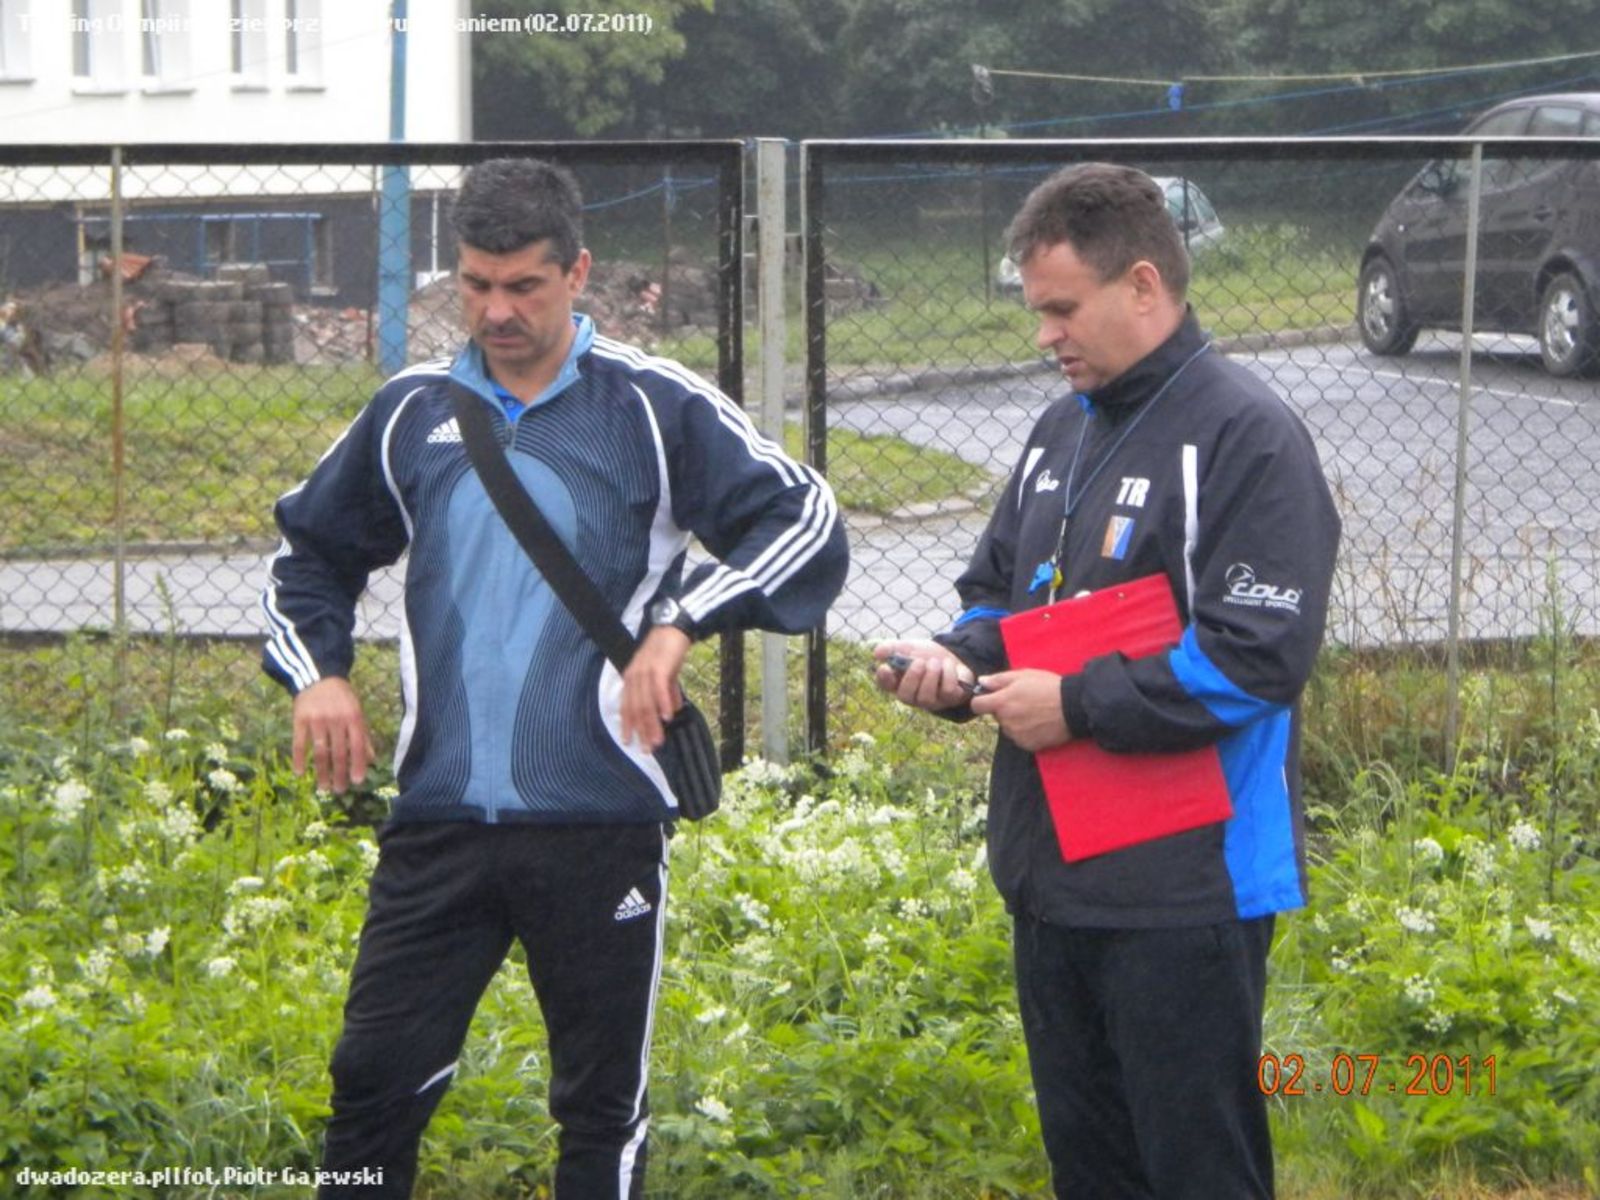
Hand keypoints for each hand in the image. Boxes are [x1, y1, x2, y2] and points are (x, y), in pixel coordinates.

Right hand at [292, 677, 376, 793]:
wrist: (318, 675)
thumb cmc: (342, 697)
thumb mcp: (357, 711)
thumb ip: (363, 734)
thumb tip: (372, 759)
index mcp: (353, 717)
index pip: (358, 745)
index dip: (358, 764)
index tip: (357, 782)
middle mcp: (336, 719)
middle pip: (338, 752)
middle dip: (340, 774)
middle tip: (339, 790)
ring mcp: (316, 720)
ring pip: (320, 751)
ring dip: (321, 772)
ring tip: (323, 787)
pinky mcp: (299, 719)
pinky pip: (299, 743)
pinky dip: (299, 759)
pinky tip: (300, 773)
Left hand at [621, 626, 692, 751]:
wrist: (674, 628)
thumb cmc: (668, 651)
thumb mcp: (665, 675)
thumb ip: (666, 693)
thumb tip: (671, 712)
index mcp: (632, 678)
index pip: (627, 706)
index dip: (628, 725)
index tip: (628, 742)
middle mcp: (634, 677)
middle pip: (636, 709)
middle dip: (641, 731)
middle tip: (646, 750)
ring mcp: (645, 672)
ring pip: (647, 704)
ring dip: (652, 724)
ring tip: (657, 741)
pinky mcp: (659, 668)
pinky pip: (660, 690)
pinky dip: (663, 704)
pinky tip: (668, 717)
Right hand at [872, 639, 977, 711]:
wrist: (951, 656)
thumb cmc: (924, 655)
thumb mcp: (909, 647)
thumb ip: (892, 648)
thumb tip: (877, 653)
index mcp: (897, 682)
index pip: (885, 684)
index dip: (883, 678)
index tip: (885, 667)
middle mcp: (911, 696)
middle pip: (905, 696)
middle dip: (912, 677)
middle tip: (920, 661)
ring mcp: (930, 701)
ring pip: (926, 697)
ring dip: (932, 674)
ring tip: (935, 662)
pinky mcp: (949, 700)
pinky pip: (947, 691)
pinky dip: (948, 673)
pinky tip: (947, 666)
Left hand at [969, 669, 1072, 751]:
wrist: (1073, 707)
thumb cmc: (1048, 687)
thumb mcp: (1023, 675)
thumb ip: (998, 679)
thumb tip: (981, 682)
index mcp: (1002, 702)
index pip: (976, 705)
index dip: (982, 700)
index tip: (990, 698)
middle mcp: (1006, 721)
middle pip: (996, 716)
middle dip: (1004, 709)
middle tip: (1023, 700)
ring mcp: (1016, 735)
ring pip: (1008, 727)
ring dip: (1015, 721)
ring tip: (1034, 712)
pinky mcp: (1028, 745)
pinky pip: (1019, 738)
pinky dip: (1025, 732)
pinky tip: (1039, 723)